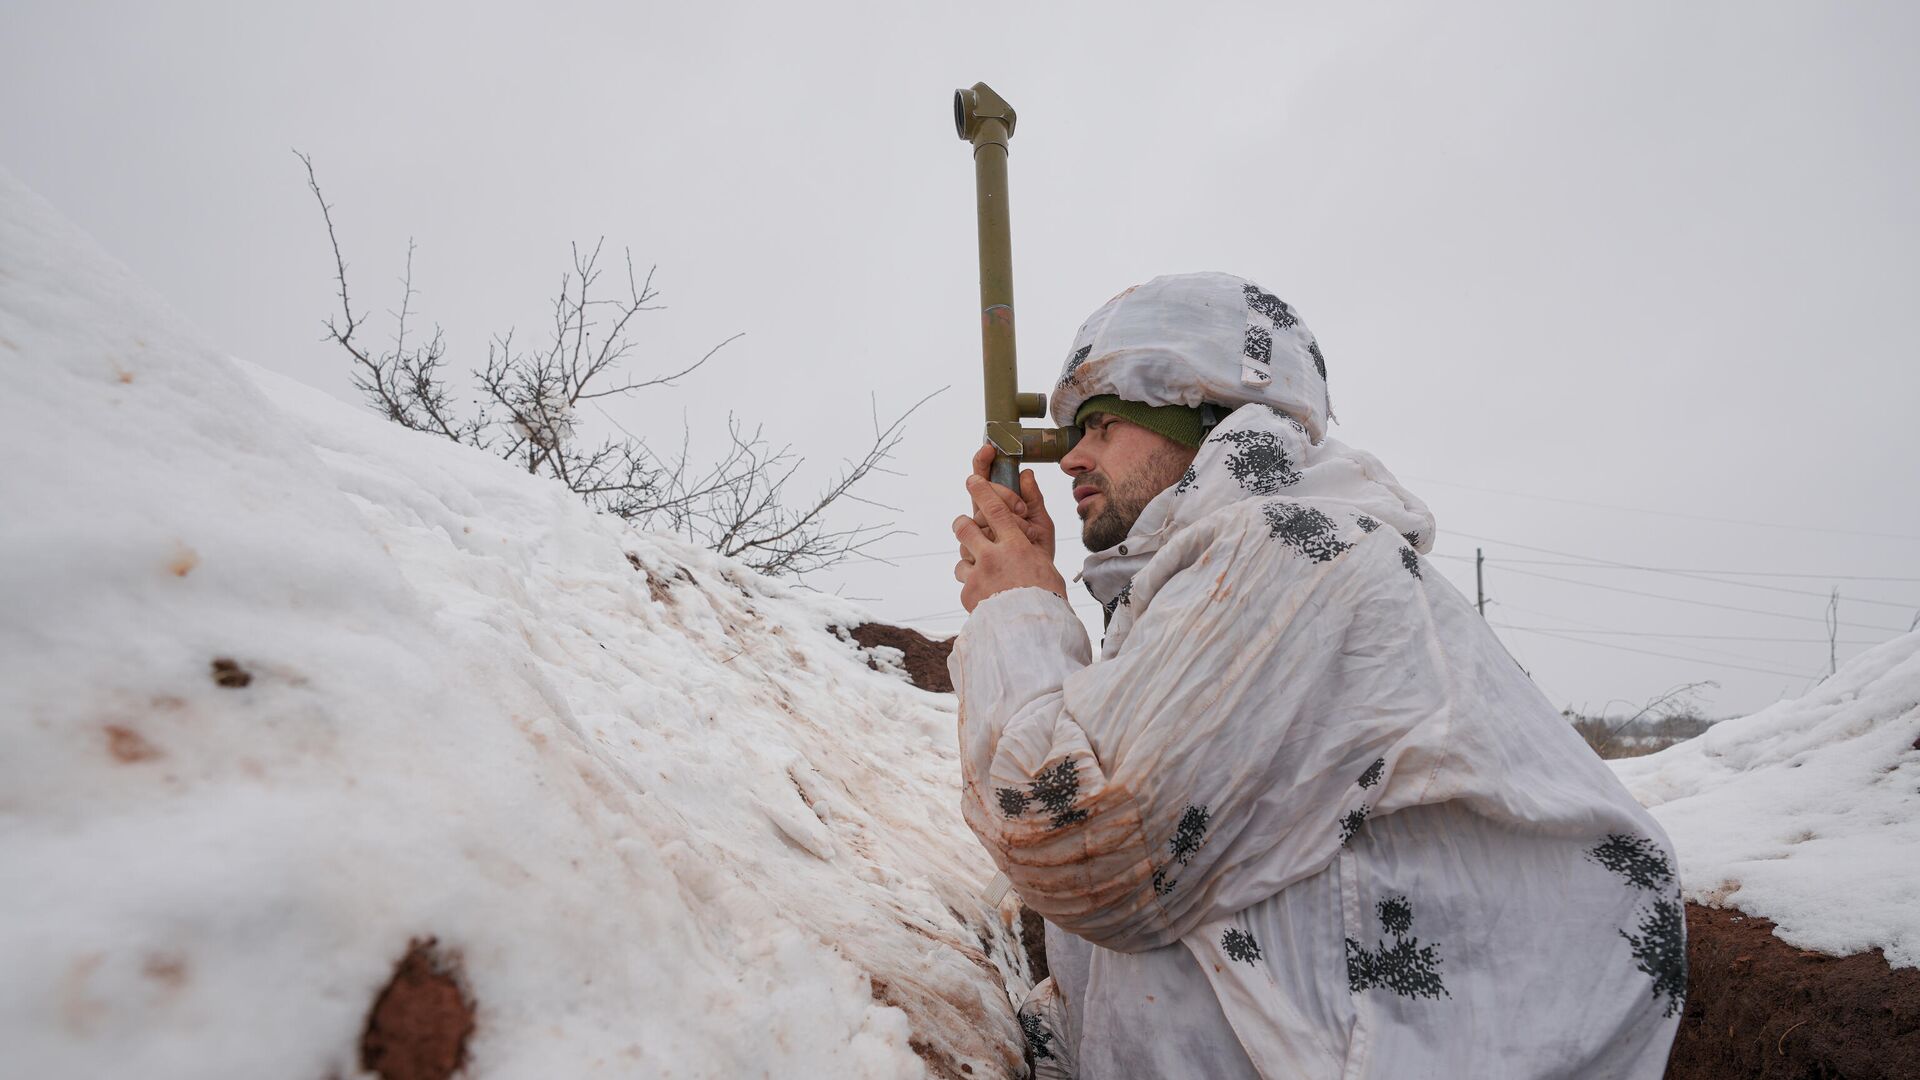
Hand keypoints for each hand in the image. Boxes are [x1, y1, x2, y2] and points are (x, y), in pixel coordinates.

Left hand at [954, 473, 1067, 613]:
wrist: (1032, 634)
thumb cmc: (1047, 595)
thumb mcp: (1047, 558)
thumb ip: (1036, 523)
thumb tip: (1028, 482)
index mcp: (1016, 546)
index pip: (994, 509)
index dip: (981, 490)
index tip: (972, 479)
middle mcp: (993, 557)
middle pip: (965, 526)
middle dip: (963, 523)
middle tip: (966, 526)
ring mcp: (978, 576)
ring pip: (961, 556)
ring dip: (970, 560)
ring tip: (985, 574)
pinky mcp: (968, 595)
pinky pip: (964, 581)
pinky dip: (973, 585)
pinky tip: (988, 594)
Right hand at [965, 443, 1054, 556]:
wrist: (1033, 586)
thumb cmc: (1037, 554)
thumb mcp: (1041, 523)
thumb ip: (1034, 499)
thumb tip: (1027, 473)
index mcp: (996, 507)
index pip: (984, 478)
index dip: (983, 462)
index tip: (989, 448)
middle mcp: (982, 518)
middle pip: (982, 495)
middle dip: (1005, 497)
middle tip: (1022, 510)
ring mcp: (974, 536)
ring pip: (980, 517)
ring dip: (1010, 524)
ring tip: (1028, 537)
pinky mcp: (969, 555)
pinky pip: (976, 539)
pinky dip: (999, 544)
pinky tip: (1013, 553)